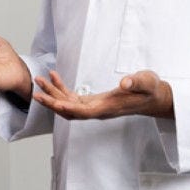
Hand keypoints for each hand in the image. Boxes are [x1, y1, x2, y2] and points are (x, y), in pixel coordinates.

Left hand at [32, 69, 173, 119]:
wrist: (153, 97)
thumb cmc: (150, 89)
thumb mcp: (146, 82)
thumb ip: (136, 82)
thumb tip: (124, 82)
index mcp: (107, 108)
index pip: (83, 112)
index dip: (68, 109)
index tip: (54, 103)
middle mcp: (97, 110)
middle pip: (70, 111)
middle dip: (52, 103)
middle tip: (36, 93)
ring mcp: (94, 107)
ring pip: (68, 104)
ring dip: (53, 94)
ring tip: (39, 80)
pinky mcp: (93, 101)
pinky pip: (73, 97)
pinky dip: (62, 88)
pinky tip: (54, 76)